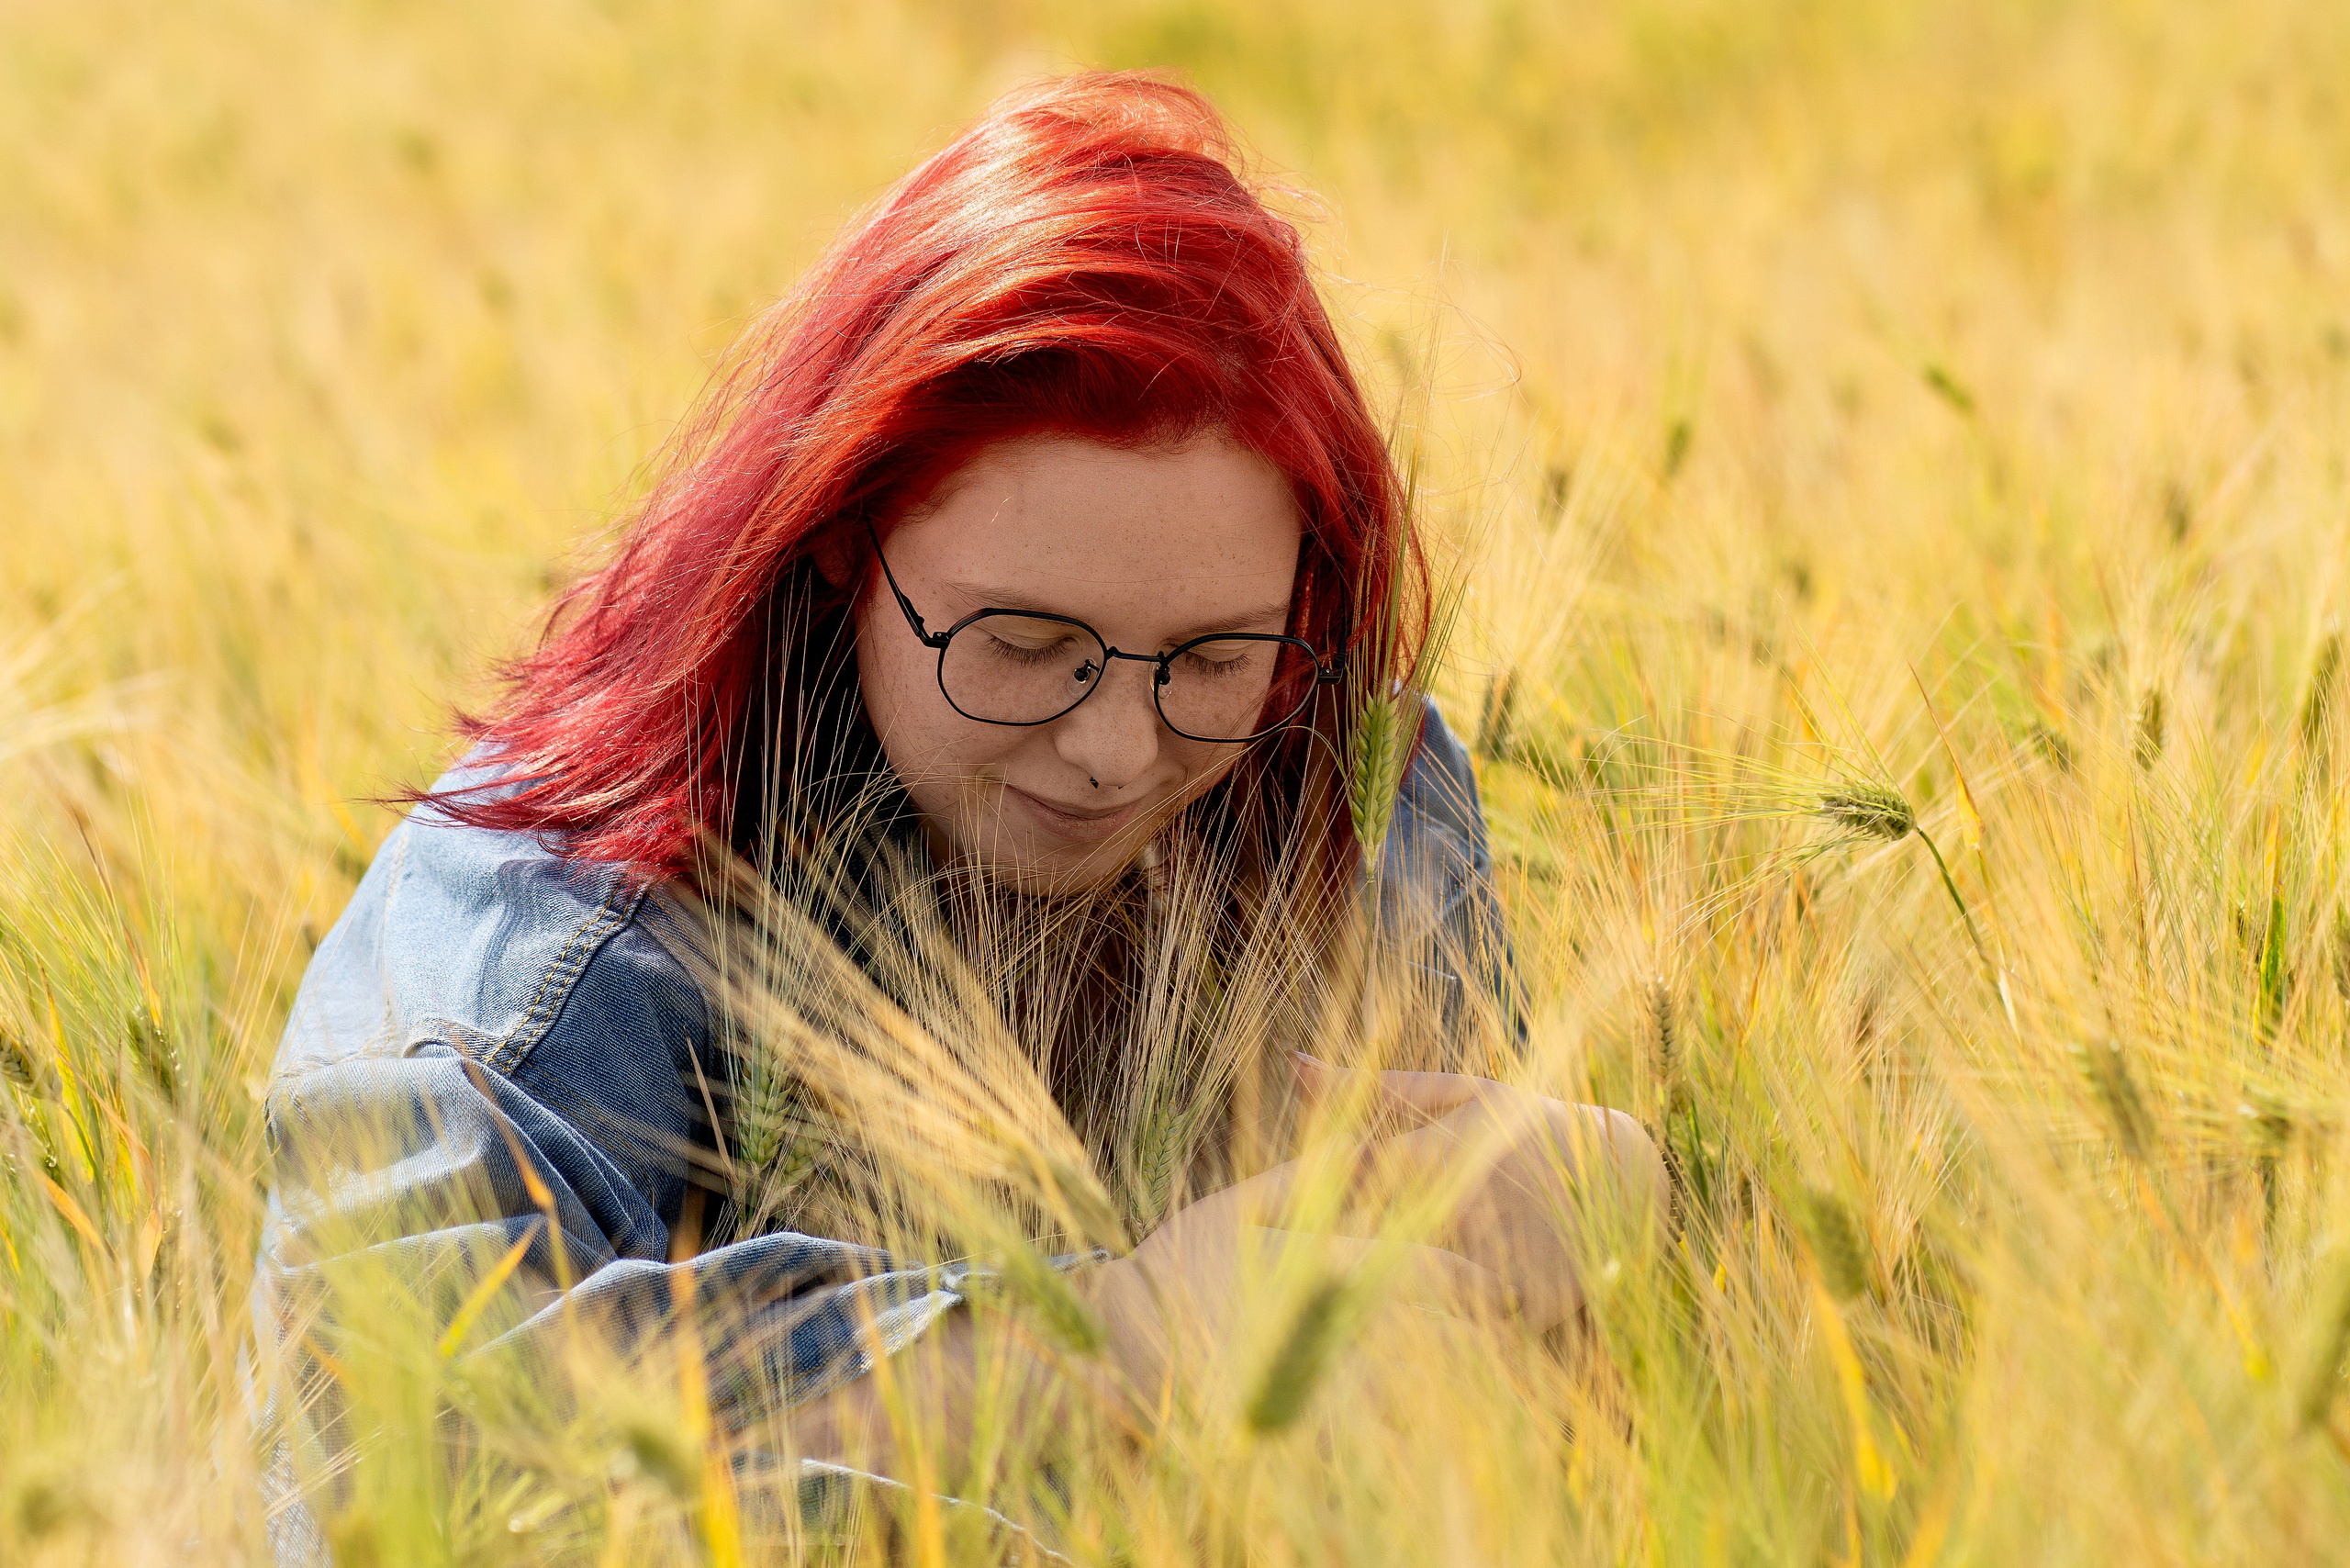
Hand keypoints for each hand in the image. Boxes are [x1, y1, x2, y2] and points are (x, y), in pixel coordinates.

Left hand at [1291, 1058, 1666, 1334]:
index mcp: (1441, 1154)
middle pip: (1371, 1246)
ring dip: (1364, 1315)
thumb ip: (1376, 1088)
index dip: (1289, 1196)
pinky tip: (1383, 1366)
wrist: (1629, 1179)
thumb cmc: (1528, 1128)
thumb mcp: (1463, 1096)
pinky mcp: (1531, 1308)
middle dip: (1314, 1267)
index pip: (1348, 1176)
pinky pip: (1466, 1338)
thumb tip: (1293, 1062)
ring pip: (1415, 1301)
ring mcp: (1501, 1261)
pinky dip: (1430, 1347)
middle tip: (1255, 1292)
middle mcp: (1468, 1209)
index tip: (1234, 1217)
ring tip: (1304, 1338)